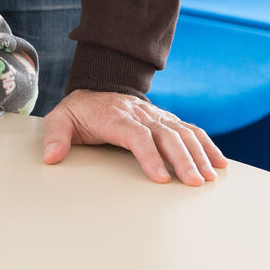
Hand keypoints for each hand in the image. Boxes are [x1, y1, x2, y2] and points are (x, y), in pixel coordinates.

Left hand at [41, 90, 227, 185]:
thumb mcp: (60, 119)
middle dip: (183, 160)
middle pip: (167, 136)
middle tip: (194, 182)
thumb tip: (51, 156)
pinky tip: (219, 163)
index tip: (161, 177)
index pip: (137, 136)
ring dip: (199, 155)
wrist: (99, 86)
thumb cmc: (79, 111)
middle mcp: (142, 115)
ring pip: (183, 134)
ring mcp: (158, 117)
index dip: (150, 156)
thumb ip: (56, 136)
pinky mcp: (167, 121)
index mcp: (116, 117)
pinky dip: (207, 145)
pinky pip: (191, 131)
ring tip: (209, 178)